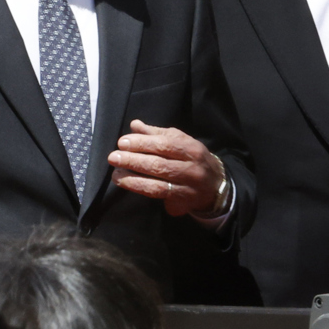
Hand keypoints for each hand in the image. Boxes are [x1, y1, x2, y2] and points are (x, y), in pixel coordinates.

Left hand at [108, 120, 227, 216]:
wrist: (215, 185)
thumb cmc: (193, 158)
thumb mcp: (181, 141)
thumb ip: (157, 134)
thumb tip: (135, 125)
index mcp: (192, 149)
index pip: (165, 145)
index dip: (142, 143)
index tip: (122, 142)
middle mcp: (192, 169)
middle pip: (160, 165)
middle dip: (134, 161)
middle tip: (114, 157)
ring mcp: (188, 188)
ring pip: (158, 185)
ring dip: (133, 180)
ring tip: (116, 175)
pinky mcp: (182, 203)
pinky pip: (159, 198)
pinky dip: (142, 191)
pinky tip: (127, 185)